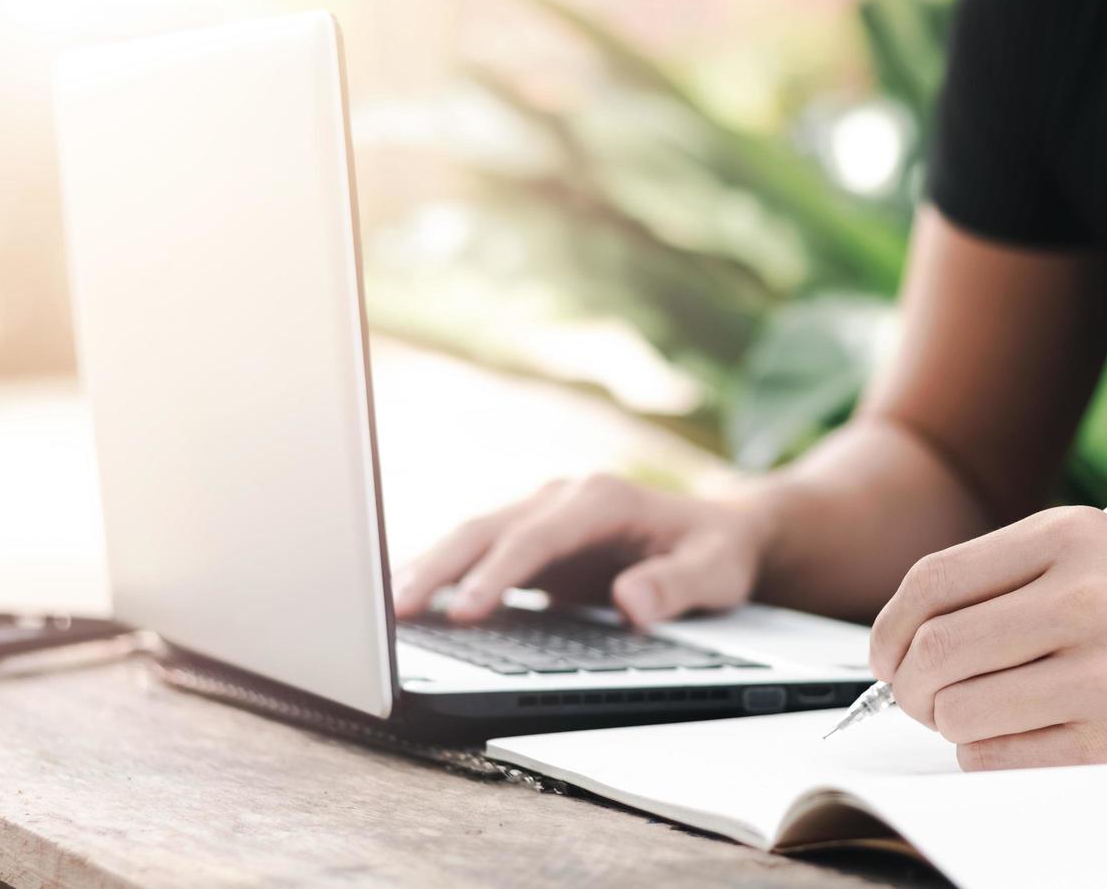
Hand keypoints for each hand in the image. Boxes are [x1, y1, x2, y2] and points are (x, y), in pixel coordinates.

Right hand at [392, 474, 772, 626]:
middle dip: (439, 567)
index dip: (498, 573)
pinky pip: (480, 553)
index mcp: (602, 499)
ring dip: (429, 567)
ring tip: (386, 608)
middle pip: (488, 528)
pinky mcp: (533, 538)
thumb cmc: (717, 553)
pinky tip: (410, 599)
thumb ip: (677, 586)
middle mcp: (564, 497)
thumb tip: (632, 602)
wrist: (719, 533)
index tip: (466, 610)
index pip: (536, 537)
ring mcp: (544, 514)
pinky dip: (444, 572)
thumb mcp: (716, 573)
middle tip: (396, 610)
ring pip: (473, 535)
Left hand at [869, 506, 1106, 770]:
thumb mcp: (1086, 553)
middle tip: (917, 696)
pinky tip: (1016, 735)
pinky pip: (996, 757)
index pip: (931, 583)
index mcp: (1067, 538)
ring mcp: (1102, 676)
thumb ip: (993, 580)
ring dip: (947, 722)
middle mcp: (1085, 599)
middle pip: (935, 652)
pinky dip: (984, 754)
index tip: (886, 655)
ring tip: (977, 712)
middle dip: (907, 685)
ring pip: (957, 711)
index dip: (889, 628)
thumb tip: (897, 640)